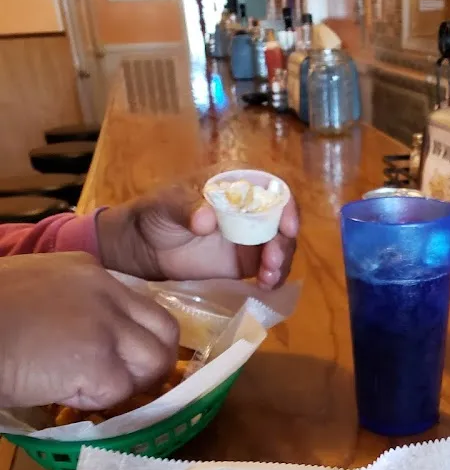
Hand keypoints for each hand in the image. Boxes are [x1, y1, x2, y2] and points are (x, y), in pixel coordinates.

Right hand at [0, 252, 178, 408]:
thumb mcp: (32, 290)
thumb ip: (69, 305)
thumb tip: (83, 339)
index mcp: (88, 269)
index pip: (140, 304)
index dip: (138, 335)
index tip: (125, 355)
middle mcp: (105, 292)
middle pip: (164, 330)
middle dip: (153, 361)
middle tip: (130, 382)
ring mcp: (106, 326)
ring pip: (153, 362)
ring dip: (132, 384)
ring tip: (95, 391)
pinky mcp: (99, 362)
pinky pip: (122, 390)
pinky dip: (100, 401)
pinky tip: (69, 396)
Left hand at [96, 184, 298, 287]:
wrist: (143, 246)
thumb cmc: (157, 213)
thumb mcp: (168, 204)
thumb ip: (188, 208)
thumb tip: (207, 220)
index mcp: (237, 183)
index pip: (272, 188)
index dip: (285, 205)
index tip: (286, 226)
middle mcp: (251, 209)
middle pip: (283, 221)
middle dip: (284, 241)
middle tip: (271, 260)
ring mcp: (251, 237)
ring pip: (281, 246)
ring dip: (281, 261)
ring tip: (268, 277)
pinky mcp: (247, 263)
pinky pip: (270, 269)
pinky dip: (273, 277)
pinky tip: (266, 286)